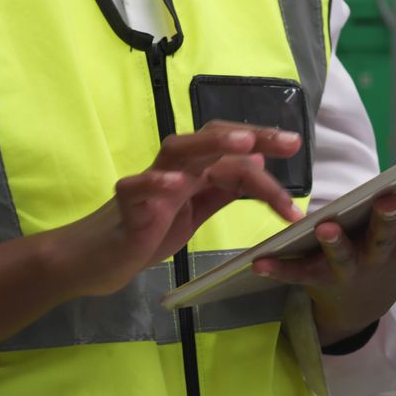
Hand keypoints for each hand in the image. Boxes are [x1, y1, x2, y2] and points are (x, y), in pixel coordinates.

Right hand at [50, 121, 303, 297]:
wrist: (100, 258)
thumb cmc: (149, 229)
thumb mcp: (198, 208)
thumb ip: (224, 186)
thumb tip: (258, 161)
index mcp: (194, 169)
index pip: (232, 150)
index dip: (264, 145)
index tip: (295, 145)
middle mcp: (175, 168)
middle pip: (212, 140)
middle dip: (251, 136)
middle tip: (288, 142)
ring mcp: (149, 183)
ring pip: (178, 151)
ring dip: (211, 144)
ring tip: (243, 144)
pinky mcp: (126, 205)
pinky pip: (136, 187)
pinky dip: (154, 182)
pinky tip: (174, 185)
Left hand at [251, 168, 395, 345]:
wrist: (358, 312)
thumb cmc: (395, 258)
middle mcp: (382, 256)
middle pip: (389, 234)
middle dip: (389, 217)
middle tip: (390, 197)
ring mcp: (350, 270)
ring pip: (344, 255)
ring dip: (335, 241)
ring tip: (325, 225)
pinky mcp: (318, 280)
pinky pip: (296, 274)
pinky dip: (278, 268)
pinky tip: (259, 260)